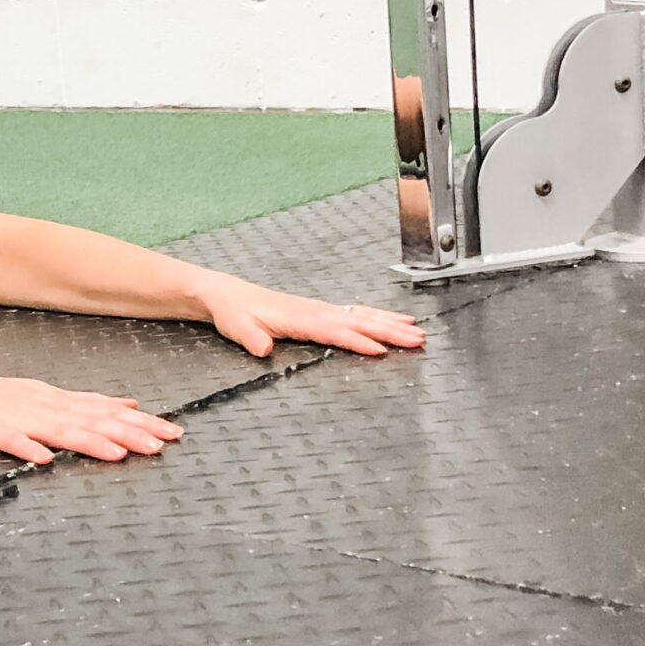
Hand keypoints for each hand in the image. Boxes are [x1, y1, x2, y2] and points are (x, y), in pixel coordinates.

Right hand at [0, 360, 181, 466]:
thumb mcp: (48, 396)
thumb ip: (87, 403)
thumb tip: (129, 403)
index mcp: (59, 401)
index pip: (107, 410)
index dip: (140, 421)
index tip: (172, 432)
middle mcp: (45, 407)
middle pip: (92, 420)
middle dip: (127, 432)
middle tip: (160, 443)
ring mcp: (18, 419)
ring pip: (60, 430)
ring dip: (90, 441)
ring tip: (118, 453)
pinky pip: (10, 442)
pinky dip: (28, 449)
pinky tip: (45, 459)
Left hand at [201, 275, 425, 359]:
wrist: (227, 296)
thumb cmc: (234, 312)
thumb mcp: (236, 327)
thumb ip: (250, 337)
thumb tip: (262, 348)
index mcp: (299, 317)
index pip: (334, 330)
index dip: (358, 340)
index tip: (381, 349)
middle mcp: (315, 311)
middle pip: (358, 321)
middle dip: (389, 331)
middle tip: (417, 340)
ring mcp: (320, 310)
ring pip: (362, 316)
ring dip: (390, 323)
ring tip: (417, 331)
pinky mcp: (320, 312)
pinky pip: (356, 313)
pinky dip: (378, 317)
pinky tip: (393, 321)